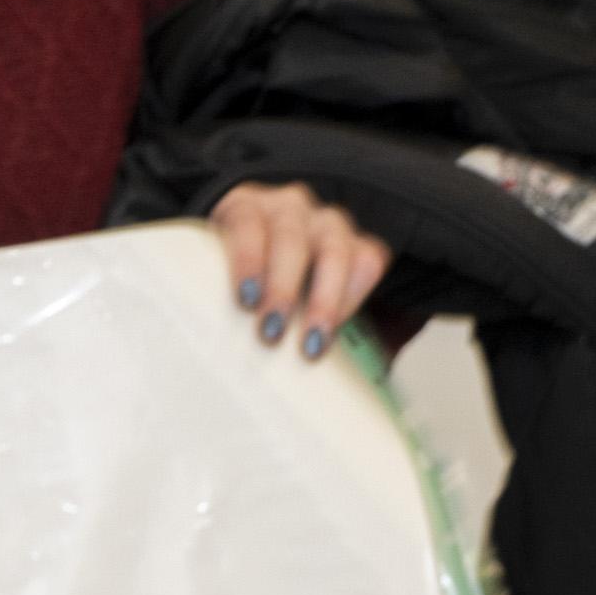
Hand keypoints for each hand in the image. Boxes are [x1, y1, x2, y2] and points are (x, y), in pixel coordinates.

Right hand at [210, 182, 393, 357]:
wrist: (221, 253)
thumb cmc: (280, 293)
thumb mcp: (315, 313)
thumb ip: (352, 343)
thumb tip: (374, 389)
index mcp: (348, 247)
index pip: (367, 261)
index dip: (352, 300)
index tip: (329, 339)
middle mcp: (322, 223)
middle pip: (335, 252)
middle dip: (323, 301)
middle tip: (308, 346)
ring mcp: (284, 209)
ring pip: (293, 239)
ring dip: (283, 287)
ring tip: (269, 327)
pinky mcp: (243, 205)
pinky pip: (249, 228)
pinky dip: (248, 262)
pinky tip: (245, 294)